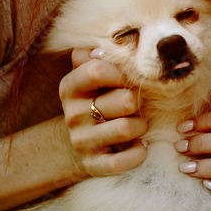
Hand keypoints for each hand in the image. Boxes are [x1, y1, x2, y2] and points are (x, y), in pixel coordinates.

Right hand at [57, 48, 146, 177]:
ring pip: (126, 128)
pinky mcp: (92, 165)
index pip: (96, 70)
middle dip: (137, 102)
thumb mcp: (86, 77)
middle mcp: (73, 114)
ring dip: (140, 125)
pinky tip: (139, 146)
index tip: (127, 79)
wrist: (75, 145)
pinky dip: (138, 153)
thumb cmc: (93, 101)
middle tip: (136, 105)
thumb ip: (93, 56)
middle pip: (122, 101)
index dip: (121, 73)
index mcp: (70, 88)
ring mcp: (81, 141)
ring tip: (138, 124)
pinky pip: (123, 161)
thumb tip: (104, 45)